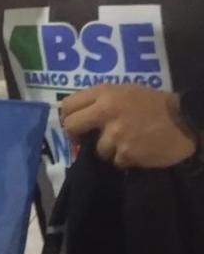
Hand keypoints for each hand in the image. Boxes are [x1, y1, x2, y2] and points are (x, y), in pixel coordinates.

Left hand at [60, 85, 197, 168]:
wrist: (186, 121)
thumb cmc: (154, 105)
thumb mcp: (124, 92)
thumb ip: (99, 100)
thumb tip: (75, 114)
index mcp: (104, 92)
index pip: (67, 105)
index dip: (68, 117)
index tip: (74, 126)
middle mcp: (105, 111)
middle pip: (72, 127)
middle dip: (77, 136)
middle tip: (86, 140)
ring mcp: (116, 133)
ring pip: (96, 149)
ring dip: (109, 150)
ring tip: (127, 142)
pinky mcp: (126, 152)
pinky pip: (115, 161)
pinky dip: (125, 159)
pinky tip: (138, 150)